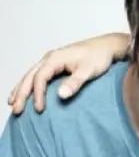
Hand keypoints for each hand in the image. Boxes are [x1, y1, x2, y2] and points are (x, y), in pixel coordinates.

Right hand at [7, 33, 129, 113]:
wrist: (108, 46)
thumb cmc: (100, 57)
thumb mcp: (89, 71)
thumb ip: (75, 83)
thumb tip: (60, 95)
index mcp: (55, 58)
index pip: (40, 78)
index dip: (38, 94)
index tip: (39, 109)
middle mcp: (50, 57)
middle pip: (30, 76)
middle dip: (21, 93)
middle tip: (16, 110)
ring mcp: (52, 59)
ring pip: (30, 74)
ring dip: (21, 88)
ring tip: (12, 102)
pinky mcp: (56, 63)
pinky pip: (37, 74)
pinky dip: (29, 83)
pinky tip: (25, 92)